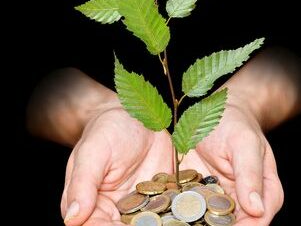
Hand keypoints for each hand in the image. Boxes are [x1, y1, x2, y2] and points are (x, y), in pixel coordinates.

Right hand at [61, 107, 172, 225]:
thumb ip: (83, 183)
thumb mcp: (93, 152)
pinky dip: (183, 214)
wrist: (134, 116)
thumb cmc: (107, 130)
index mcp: (93, 203)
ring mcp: (142, 205)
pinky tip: (195, 216)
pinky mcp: (163, 196)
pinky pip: (171, 210)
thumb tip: (73, 218)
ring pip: (149, 224)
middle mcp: (117, 210)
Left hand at [181, 101, 283, 225]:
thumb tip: (257, 209)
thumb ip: (250, 173)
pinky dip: (187, 213)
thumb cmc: (234, 123)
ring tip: (179, 225)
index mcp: (265, 189)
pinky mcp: (203, 192)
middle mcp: (245, 198)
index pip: (260, 219)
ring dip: (201, 225)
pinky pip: (197, 208)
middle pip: (237, 225)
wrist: (213, 111)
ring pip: (216, 221)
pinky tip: (172, 215)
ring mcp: (223, 197)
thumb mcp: (244, 143)